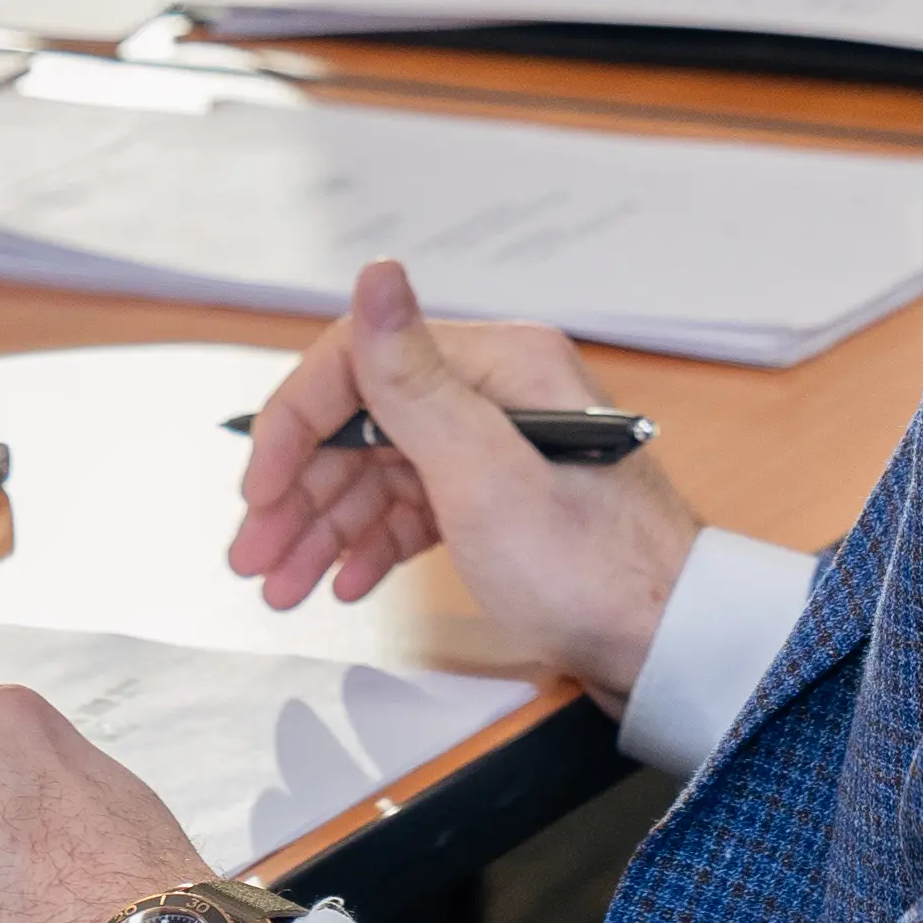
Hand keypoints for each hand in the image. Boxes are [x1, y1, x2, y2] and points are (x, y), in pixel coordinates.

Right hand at [228, 259, 704, 706]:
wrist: (670, 649)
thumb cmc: (596, 571)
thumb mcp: (484, 474)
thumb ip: (411, 379)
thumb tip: (375, 273)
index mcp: (499, 365)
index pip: (361, 364)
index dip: (295, 426)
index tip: (259, 490)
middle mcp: (499, 394)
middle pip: (363, 423)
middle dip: (299, 493)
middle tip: (252, 556)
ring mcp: (500, 448)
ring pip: (381, 472)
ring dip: (323, 527)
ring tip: (281, 584)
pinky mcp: (503, 501)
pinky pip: (415, 506)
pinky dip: (371, 542)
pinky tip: (342, 580)